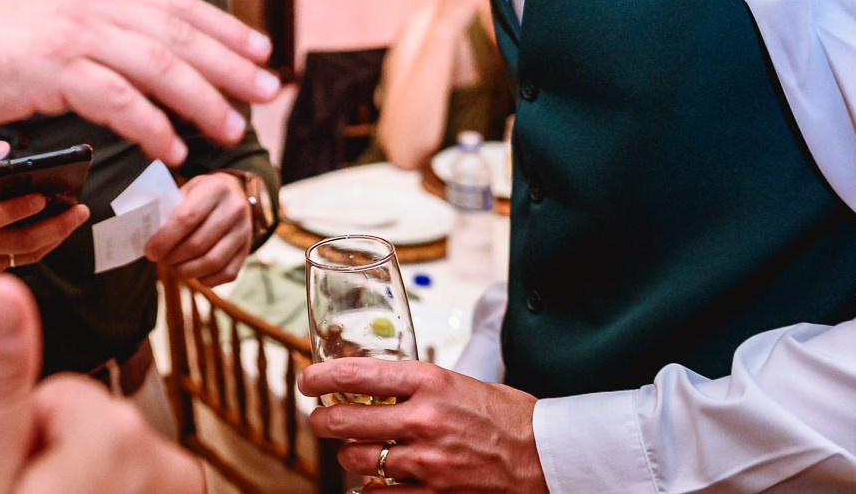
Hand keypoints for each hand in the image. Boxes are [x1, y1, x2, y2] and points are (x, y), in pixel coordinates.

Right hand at [0, 0, 276, 165]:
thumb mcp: (42, 20)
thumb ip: (87, 34)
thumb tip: (126, 64)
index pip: (173, 4)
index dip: (224, 26)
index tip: (261, 48)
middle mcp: (90, 3)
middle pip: (179, 33)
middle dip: (232, 62)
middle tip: (269, 89)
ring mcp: (72, 34)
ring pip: (159, 66)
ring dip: (203, 98)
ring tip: (233, 126)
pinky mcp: (51, 70)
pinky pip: (118, 100)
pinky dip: (152, 125)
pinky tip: (173, 148)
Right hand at [0, 136, 89, 275]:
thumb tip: (3, 148)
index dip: (20, 210)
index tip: (43, 196)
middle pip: (20, 243)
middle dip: (56, 227)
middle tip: (79, 210)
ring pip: (26, 256)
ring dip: (55, 237)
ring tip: (75, 216)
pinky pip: (21, 260)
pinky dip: (42, 245)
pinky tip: (58, 227)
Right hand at [0, 274, 205, 493]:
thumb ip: (0, 383)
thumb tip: (4, 291)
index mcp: (117, 436)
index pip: (60, 394)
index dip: (26, 439)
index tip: (17, 487)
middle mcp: (171, 464)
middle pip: (96, 424)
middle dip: (60, 466)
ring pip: (119, 459)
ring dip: (88, 490)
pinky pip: (143, 489)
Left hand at [143, 173, 249, 284]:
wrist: (235, 193)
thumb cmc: (202, 194)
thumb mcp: (188, 189)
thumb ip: (170, 207)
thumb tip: (148, 235)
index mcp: (215, 189)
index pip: (187, 218)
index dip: (165, 238)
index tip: (150, 251)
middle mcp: (234, 209)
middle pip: (198, 243)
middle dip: (173, 257)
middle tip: (160, 259)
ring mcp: (244, 231)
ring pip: (212, 262)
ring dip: (187, 271)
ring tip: (173, 267)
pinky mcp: (247, 250)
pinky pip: (226, 274)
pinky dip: (206, 279)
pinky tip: (193, 272)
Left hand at [300, 356, 544, 492]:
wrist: (548, 456)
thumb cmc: (507, 416)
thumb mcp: (460, 383)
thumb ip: (417, 386)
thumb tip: (376, 387)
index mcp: (430, 382)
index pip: (357, 374)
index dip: (321, 377)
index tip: (306, 381)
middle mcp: (424, 419)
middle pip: (346, 421)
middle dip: (323, 421)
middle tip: (320, 419)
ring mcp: (428, 462)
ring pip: (358, 459)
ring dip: (348, 455)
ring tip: (351, 450)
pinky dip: (370, 489)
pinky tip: (371, 482)